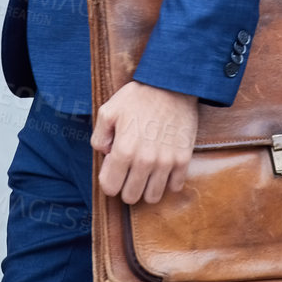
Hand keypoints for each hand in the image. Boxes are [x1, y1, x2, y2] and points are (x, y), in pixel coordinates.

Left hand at [91, 80, 199, 204]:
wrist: (174, 84)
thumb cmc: (140, 96)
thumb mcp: (108, 110)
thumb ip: (98, 136)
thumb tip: (105, 154)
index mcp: (124, 150)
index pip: (109, 188)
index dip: (109, 179)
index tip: (114, 166)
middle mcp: (145, 161)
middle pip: (130, 197)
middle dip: (126, 186)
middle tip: (130, 169)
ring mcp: (166, 162)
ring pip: (153, 197)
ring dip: (147, 187)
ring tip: (147, 171)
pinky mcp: (183, 159)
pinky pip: (175, 187)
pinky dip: (168, 182)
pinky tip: (164, 169)